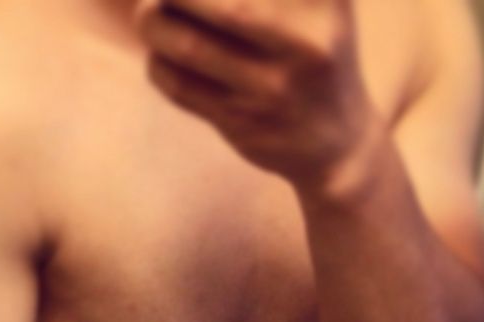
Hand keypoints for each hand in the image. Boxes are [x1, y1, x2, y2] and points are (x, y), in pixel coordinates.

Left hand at [136, 0, 379, 188]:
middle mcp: (303, 43)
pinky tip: (159, 55)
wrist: (337, 145)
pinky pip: (182, 88)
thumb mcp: (326, 4)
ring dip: (153, 23)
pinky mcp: (243, 123)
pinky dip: (158, 65)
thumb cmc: (318, 54)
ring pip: (190, 46)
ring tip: (146, 14)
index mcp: (326, 0)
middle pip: (221, 6)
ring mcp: (272, 89)